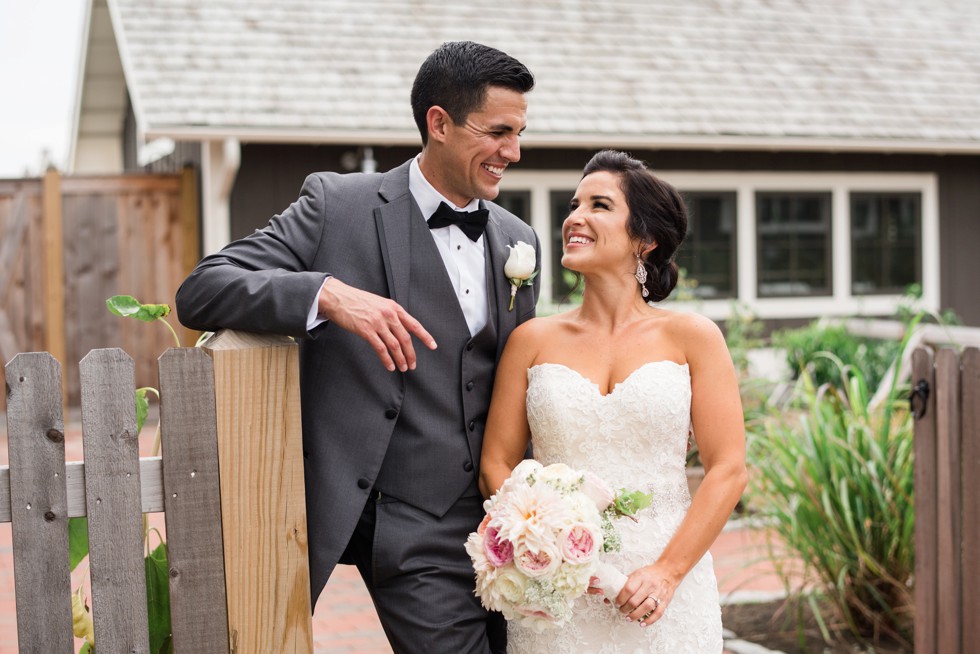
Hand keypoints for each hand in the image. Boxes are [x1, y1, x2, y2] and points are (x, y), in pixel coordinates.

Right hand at [318, 278, 436, 371]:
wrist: (339, 297)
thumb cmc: (358, 301)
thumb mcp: (380, 303)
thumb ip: (391, 314)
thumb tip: (401, 329)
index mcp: (394, 308)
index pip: (414, 324)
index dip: (425, 336)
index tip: (433, 346)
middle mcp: (389, 314)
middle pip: (405, 338)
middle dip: (411, 354)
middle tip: (413, 365)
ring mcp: (378, 322)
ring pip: (395, 345)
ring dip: (400, 359)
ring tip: (402, 368)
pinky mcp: (366, 330)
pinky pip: (380, 348)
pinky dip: (387, 359)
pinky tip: (390, 366)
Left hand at [615, 564, 675, 627]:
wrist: (667, 572)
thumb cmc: (649, 574)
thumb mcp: (636, 574)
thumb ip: (623, 585)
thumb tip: (608, 598)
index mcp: (640, 577)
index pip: (628, 589)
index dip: (620, 598)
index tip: (616, 603)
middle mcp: (650, 585)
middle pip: (635, 600)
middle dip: (625, 608)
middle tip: (621, 611)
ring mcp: (658, 593)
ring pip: (646, 607)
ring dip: (635, 615)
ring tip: (628, 618)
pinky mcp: (665, 601)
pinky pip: (658, 613)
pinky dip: (650, 620)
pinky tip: (642, 624)